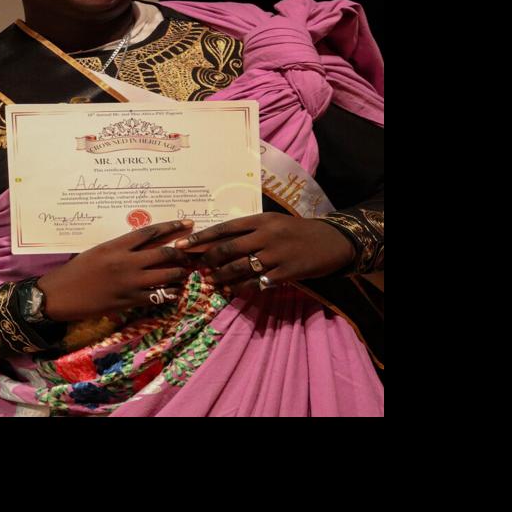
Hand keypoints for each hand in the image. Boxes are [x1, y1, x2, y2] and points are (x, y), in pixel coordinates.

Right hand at [36, 219, 194, 320]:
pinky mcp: (128, 301)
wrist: (59, 295)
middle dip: (182, 253)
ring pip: (165, 275)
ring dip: (179, 274)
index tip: (188, 223)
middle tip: (191, 253)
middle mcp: (126, 262)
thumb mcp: (97, 252)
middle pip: (164, 253)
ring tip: (185, 273)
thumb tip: (140, 246)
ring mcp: (129, 283)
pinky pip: (156, 296)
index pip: (150, 232)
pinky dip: (168, 294)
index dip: (172, 227)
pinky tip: (173, 292)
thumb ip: (119, 248)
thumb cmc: (75, 272)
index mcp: (116, 246)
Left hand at [177, 214, 354, 294]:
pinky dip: (242, 288)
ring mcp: (276, 254)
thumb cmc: (297, 232)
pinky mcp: (286, 272)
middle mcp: (266, 235)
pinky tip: (232, 291)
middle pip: (228, 249)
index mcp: (261, 220)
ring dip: (221, 277)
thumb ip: (249, 231)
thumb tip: (217, 242)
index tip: (181, 245)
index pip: (224, 228)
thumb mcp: (274, 223)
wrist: (331, 242)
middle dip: (207, 260)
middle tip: (196, 268)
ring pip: (239, 267)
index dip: (200, 238)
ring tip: (210, 282)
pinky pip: (257, 282)